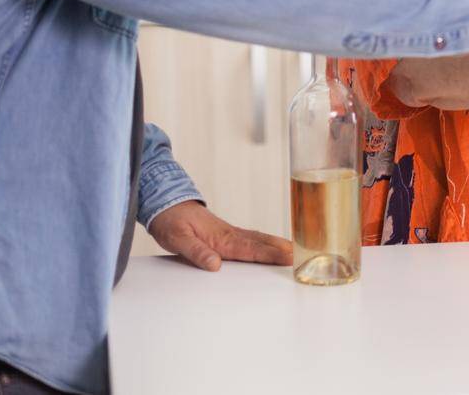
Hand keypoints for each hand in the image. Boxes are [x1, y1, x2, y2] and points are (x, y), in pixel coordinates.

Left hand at [146, 200, 291, 271]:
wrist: (165, 203)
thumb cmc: (170, 220)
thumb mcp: (177, 238)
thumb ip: (196, 252)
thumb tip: (215, 264)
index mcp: (221, 238)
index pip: (251, 249)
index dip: (271, 255)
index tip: (289, 258)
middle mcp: (229, 234)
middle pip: (261, 242)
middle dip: (282, 249)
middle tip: (303, 255)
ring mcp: (229, 232)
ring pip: (258, 239)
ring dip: (277, 245)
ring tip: (295, 251)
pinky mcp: (226, 233)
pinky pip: (251, 238)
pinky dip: (265, 242)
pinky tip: (271, 246)